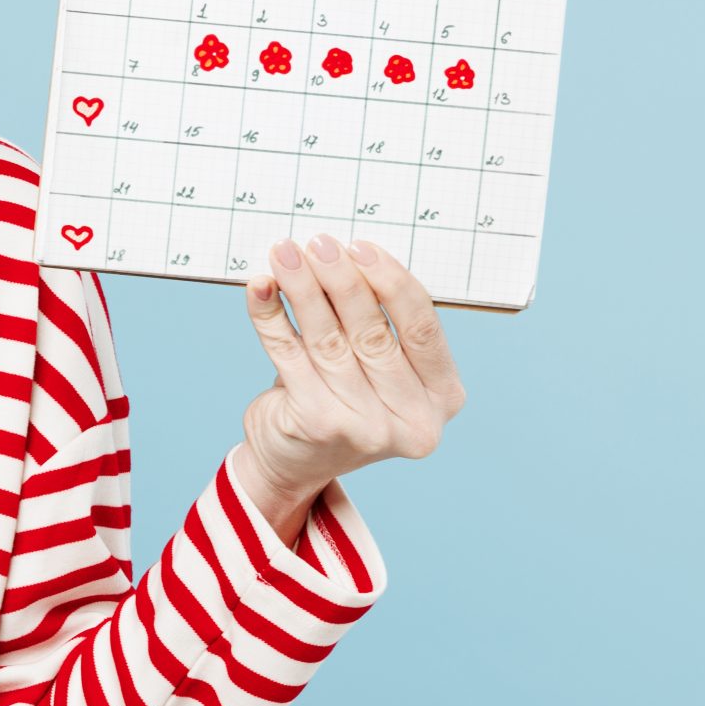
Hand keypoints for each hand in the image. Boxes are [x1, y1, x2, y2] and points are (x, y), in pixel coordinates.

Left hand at [236, 233, 467, 520]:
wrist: (295, 462)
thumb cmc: (343, 398)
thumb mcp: (380, 369)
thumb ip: (380, 323)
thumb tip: (345, 253)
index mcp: (443, 397)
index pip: (423, 330)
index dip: (393, 284)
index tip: (362, 247)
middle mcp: (411, 419)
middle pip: (374, 332)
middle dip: (342, 280)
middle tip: (319, 243)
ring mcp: (364, 428)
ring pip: (328, 339)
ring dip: (303, 289)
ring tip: (286, 253)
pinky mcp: (315, 424)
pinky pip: (289, 354)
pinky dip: (271, 315)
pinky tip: (261, 287)